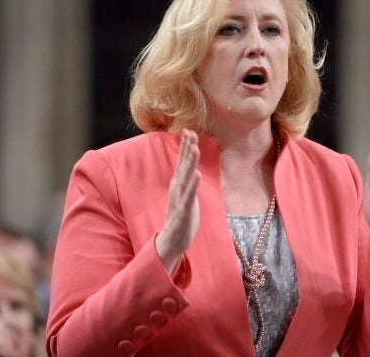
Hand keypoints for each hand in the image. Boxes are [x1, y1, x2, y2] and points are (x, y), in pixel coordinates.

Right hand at [155, 129, 200, 272]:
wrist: (172, 240)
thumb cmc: (180, 216)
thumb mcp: (184, 194)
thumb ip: (186, 180)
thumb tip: (190, 166)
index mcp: (178, 184)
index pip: (182, 161)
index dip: (185, 146)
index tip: (189, 130)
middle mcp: (177, 188)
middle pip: (183, 165)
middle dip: (187, 149)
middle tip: (191, 132)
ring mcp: (179, 199)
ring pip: (185, 177)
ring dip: (190, 162)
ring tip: (195, 148)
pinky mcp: (183, 210)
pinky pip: (189, 196)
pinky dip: (193, 185)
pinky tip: (197, 174)